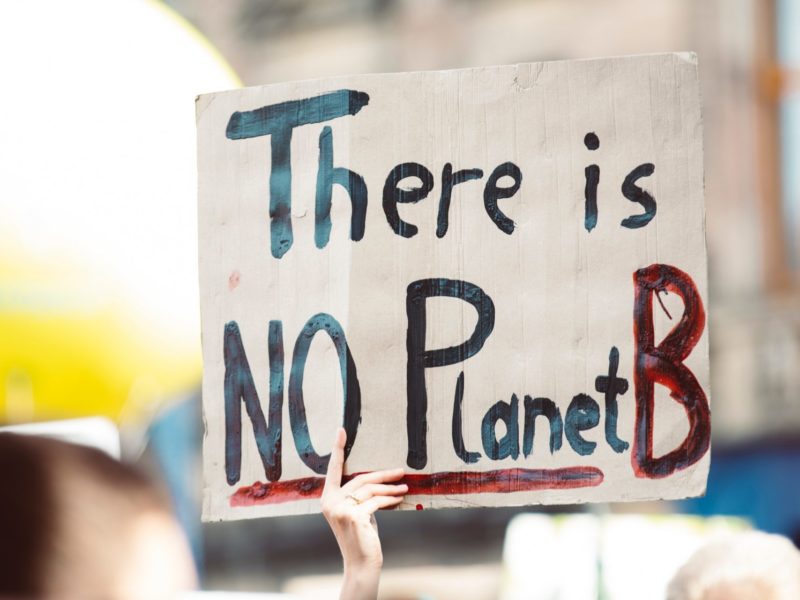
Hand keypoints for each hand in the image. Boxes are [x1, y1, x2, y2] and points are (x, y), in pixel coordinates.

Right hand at [322, 427, 406, 599]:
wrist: (361, 563)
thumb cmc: (361, 537)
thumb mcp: (357, 512)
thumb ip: (359, 496)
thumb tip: (378, 479)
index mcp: (327, 498)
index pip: (333, 469)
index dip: (338, 449)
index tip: (341, 430)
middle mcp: (330, 502)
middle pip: (360, 479)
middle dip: (383, 474)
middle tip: (400, 470)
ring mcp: (340, 509)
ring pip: (370, 489)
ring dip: (390, 488)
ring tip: (404, 487)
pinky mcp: (354, 516)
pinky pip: (376, 502)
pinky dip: (390, 499)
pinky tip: (399, 498)